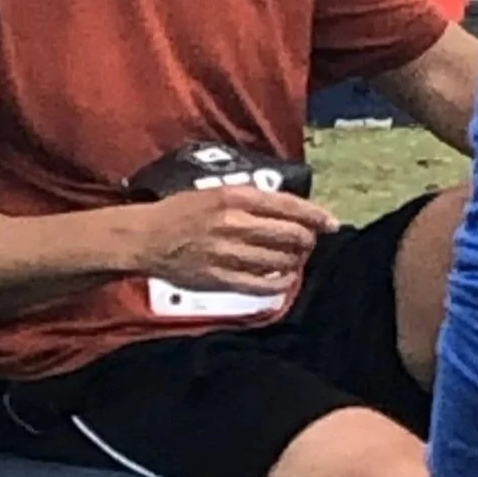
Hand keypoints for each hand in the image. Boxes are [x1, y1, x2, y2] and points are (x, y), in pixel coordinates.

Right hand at [131, 185, 336, 295]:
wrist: (146, 237)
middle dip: (307, 240)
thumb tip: (290, 210)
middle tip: (308, 243)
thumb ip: (251, 199)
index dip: (316, 216)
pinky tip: (283, 279)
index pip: (289, 206)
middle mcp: (234, 223)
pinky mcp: (220, 278)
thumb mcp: (216, 192)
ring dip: (294, 261)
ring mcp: (227, 253)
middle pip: (291, 235)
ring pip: (280, 260)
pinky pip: (262, 284)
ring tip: (294, 259)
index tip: (331, 223)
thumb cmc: (182, 212)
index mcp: (234, 197)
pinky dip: (279, 282)